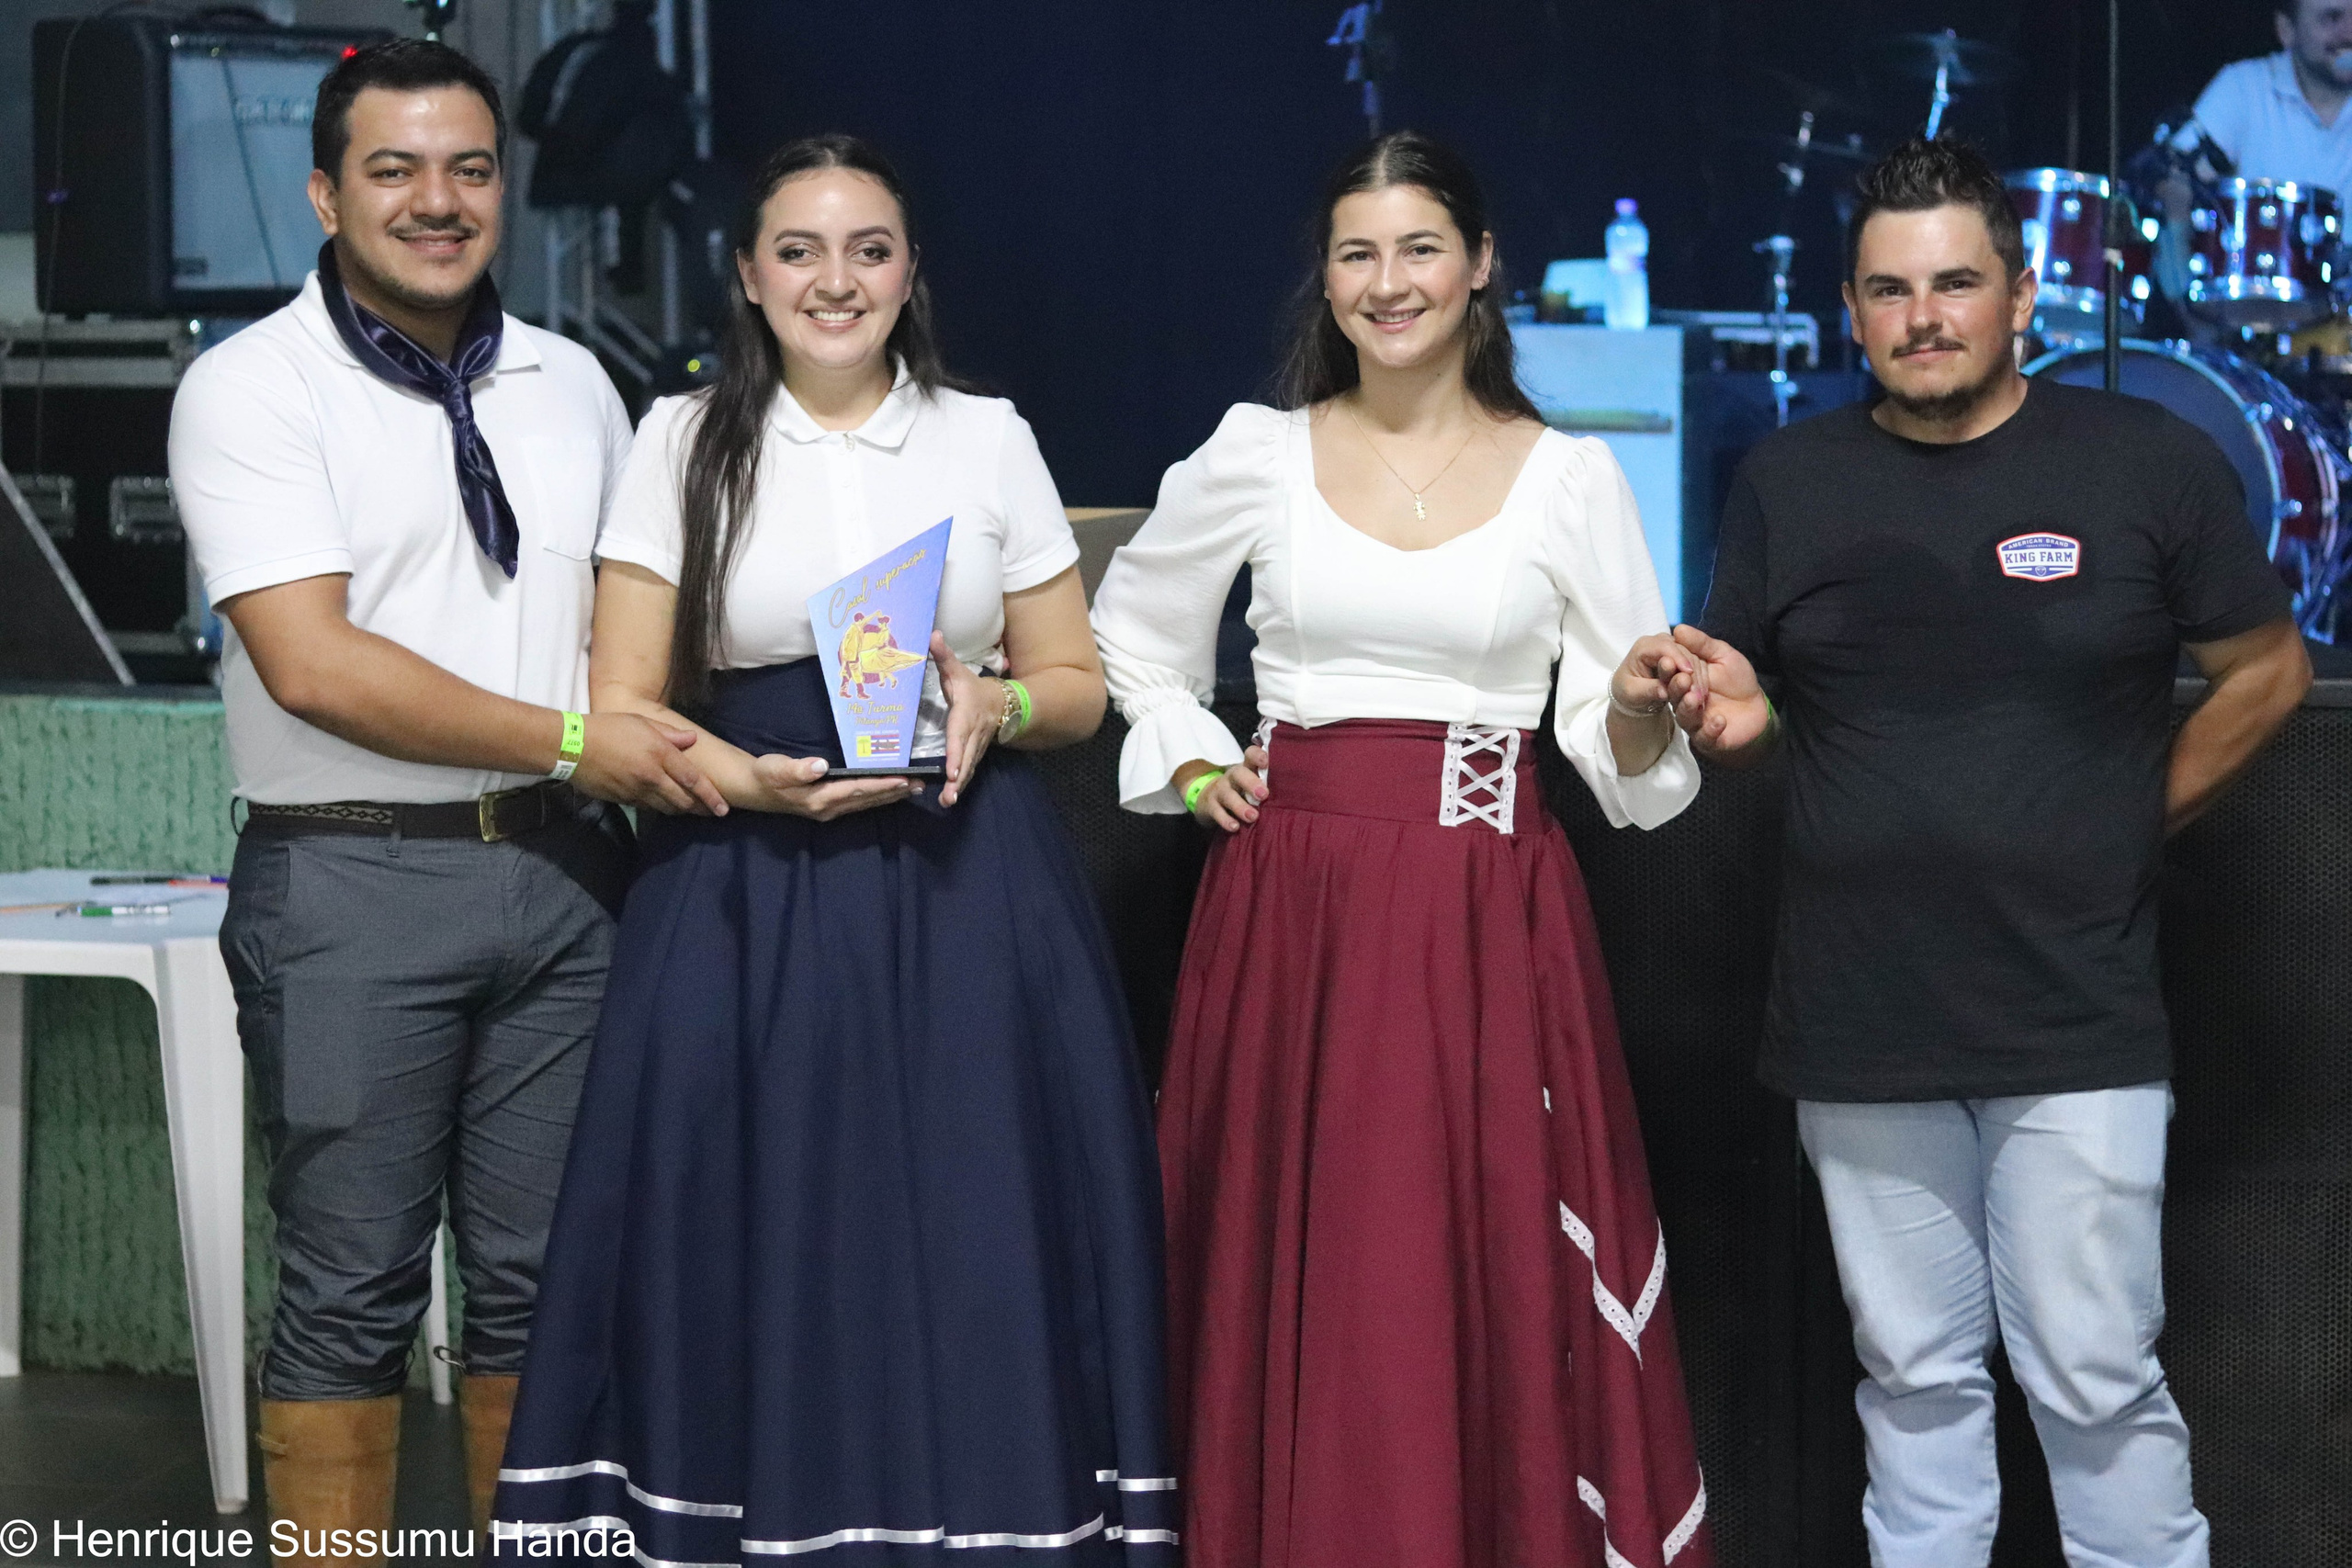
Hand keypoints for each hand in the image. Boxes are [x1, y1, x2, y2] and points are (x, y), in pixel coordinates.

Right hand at [572, 712, 727, 814]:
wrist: (571, 746)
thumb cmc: (608, 727)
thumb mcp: (642, 721)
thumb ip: (670, 733)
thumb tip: (692, 740)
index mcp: (660, 754)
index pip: (693, 780)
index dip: (711, 796)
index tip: (724, 809)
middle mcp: (651, 776)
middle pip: (683, 801)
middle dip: (700, 809)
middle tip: (712, 812)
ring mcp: (636, 791)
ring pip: (667, 808)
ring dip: (681, 811)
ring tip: (691, 810)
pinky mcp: (623, 800)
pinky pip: (648, 808)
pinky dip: (660, 808)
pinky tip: (664, 805)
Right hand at [743, 753, 917, 819]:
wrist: (755, 790)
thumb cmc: (766, 775)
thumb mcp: (776, 769)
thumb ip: (798, 769)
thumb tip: (821, 765)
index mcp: (820, 798)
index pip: (857, 790)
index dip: (881, 785)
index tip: (903, 778)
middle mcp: (829, 808)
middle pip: (868, 800)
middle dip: (895, 791)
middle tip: (921, 783)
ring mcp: (831, 810)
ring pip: (867, 803)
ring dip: (890, 796)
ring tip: (914, 788)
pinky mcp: (830, 807)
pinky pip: (860, 803)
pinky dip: (878, 797)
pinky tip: (891, 792)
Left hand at [930, 632, 997, 807]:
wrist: (1003, 702)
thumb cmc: (973, 687)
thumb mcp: (957, 671)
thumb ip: (943, 656)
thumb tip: (932, 634)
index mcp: (966, 715)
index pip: (960, 735)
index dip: (957, 753)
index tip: (952, 770)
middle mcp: (973, 734)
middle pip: (967, 758)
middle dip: (959, 778)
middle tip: (949, 796)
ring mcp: (976, 747)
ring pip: (969, 768)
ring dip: (960, 786)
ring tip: (948, 802)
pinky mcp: (975, 754)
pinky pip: (969, 770)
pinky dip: (961, 785)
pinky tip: (950, 798)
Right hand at [1177, 745, 1268, 833]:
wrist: (1209, 800)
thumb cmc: (1242, 791)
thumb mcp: (1253, 782)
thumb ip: (1269, 783)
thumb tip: (1300, 790)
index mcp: (1246, 768)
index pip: (1250, 755)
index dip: (1258, 756)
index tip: (1267, 762)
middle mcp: (1232, 777)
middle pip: (1239, 773)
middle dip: (1251, 783)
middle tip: (1264, 795)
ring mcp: (1220, 790)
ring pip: (1228, 795)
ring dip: (1240, 806)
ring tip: (1253, 817)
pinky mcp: (1210, 806)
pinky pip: (1217, 812)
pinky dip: (1225, 820)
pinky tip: (1235, 827)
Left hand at [1613, 632, 1704, 718]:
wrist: (1632, 692)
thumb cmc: (1628, 691)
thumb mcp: (1633, 694)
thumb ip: (1648, 690)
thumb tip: (1664, 691)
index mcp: (1644, 646)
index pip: (1665, 647)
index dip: (1679, 659)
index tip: (1689, 674)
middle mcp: (1660, 642)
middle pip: (1682, 650)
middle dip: (1691, 670)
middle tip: (1697, 690)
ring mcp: (1673, 647)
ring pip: (1692, 656)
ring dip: (1698, 675)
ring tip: (1699, 694)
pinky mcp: (1682, 656)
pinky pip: (1696, 663)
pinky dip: (1699, 677)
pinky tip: (1701, 691)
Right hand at [1669, 624, 1771, 754]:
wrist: (1757, 709)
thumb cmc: (1738, 680)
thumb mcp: (1723, 656)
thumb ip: (1702, 644)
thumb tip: (1678, 629)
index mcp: (1684, 680)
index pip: (1670, 674)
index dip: (1668, 668)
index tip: (1669, 660)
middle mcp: (1684, 701)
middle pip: (1673, 696)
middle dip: (1676, 688)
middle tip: (1683, 680)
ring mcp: (1696, 721)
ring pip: (1685, 717)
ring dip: (1689, 708)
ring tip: (1697, 698)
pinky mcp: (1709, 739)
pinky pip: (1704, 738)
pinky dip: (1710, 730)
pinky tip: (1719, 720)